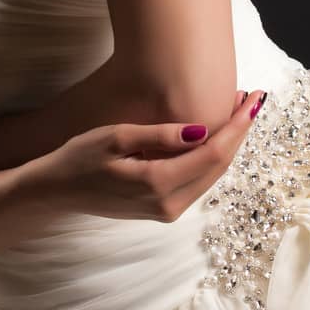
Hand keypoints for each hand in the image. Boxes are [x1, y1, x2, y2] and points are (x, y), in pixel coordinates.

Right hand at [27, 88, 265, 223]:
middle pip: (219, 167)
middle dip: (238, 132)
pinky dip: (210, 158)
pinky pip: (198, 182)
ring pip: (212, 176)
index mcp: (158, 184)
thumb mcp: (116, 137)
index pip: (213, 153)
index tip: (253, 98)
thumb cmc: (80, 158)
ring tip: (235, 111)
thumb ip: (160, 135)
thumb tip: (202, 130)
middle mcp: (169, 204)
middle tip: (249, 98)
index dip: (237, 126)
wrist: (56, 192)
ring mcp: (167, 211)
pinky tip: (212, 135)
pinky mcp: (163, 211)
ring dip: (227, 144)